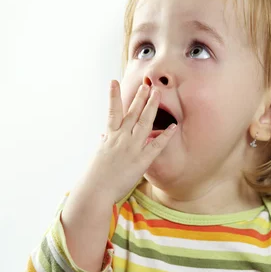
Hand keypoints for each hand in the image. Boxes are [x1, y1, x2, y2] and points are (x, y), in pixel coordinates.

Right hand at [87, 81, 176, 203]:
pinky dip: (165, 136)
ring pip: (144, 122)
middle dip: (140, 97)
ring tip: (157, 93)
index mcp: (109, 137)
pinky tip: (173, 126)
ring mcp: (132, 148)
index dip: (113, 95)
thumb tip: (103, 135)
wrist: (95, 189)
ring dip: (151, 106)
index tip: (114, 81)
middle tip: (147, 84)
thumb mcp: (99, 155)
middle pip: (132, 112)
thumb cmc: (96, 175)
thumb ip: (104, 143)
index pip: (112, 111)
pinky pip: (156, 146)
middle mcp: (121, 138)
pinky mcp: (141, 161)